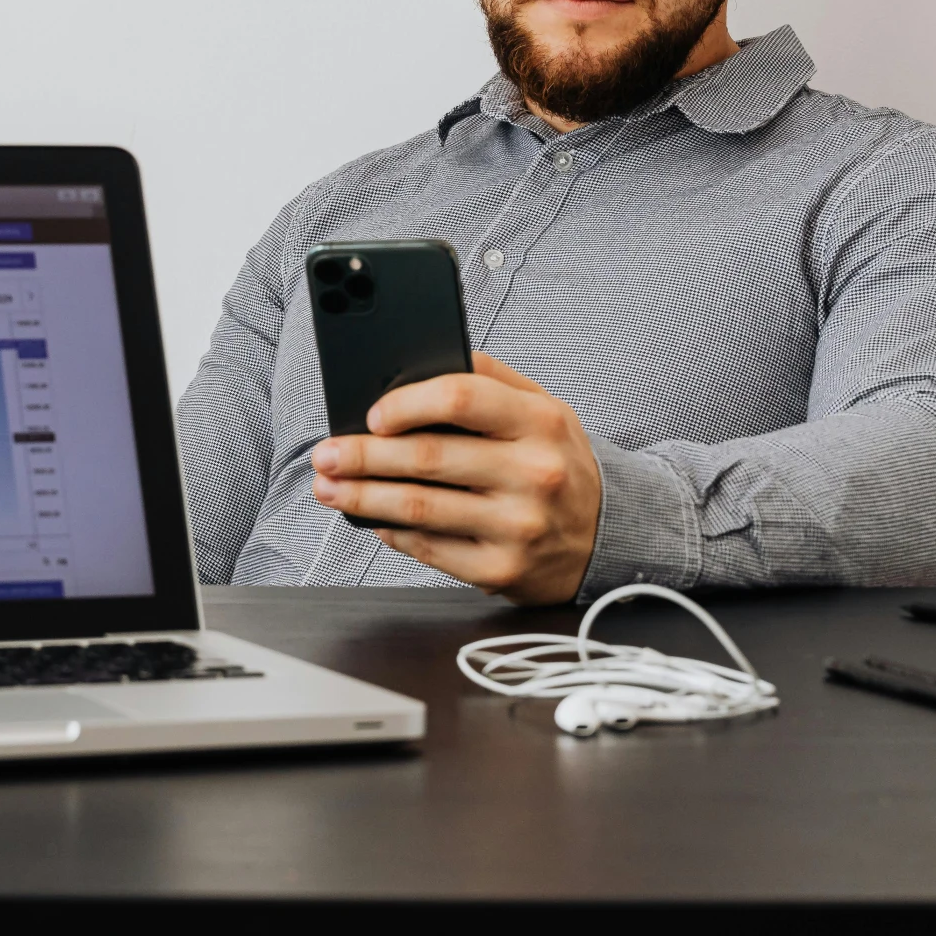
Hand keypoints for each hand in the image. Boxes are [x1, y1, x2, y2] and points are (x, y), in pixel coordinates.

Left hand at [310, 352, 602, 604]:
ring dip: (363, 498)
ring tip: (330, 488)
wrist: (609, 536)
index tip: (371, 414)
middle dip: (364, 456)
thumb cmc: (560, 463)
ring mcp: (518, 526)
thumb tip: (416, 365)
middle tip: (325, 455)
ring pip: (420, 508)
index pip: (461, 397)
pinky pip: (431, 549)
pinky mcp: (502, 570)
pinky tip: (372, 519)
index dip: (407, 403)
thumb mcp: (544, 409)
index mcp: (540, 422)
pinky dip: (392, 532)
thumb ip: (489, 379)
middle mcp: (533, 474)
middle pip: (428, 458)